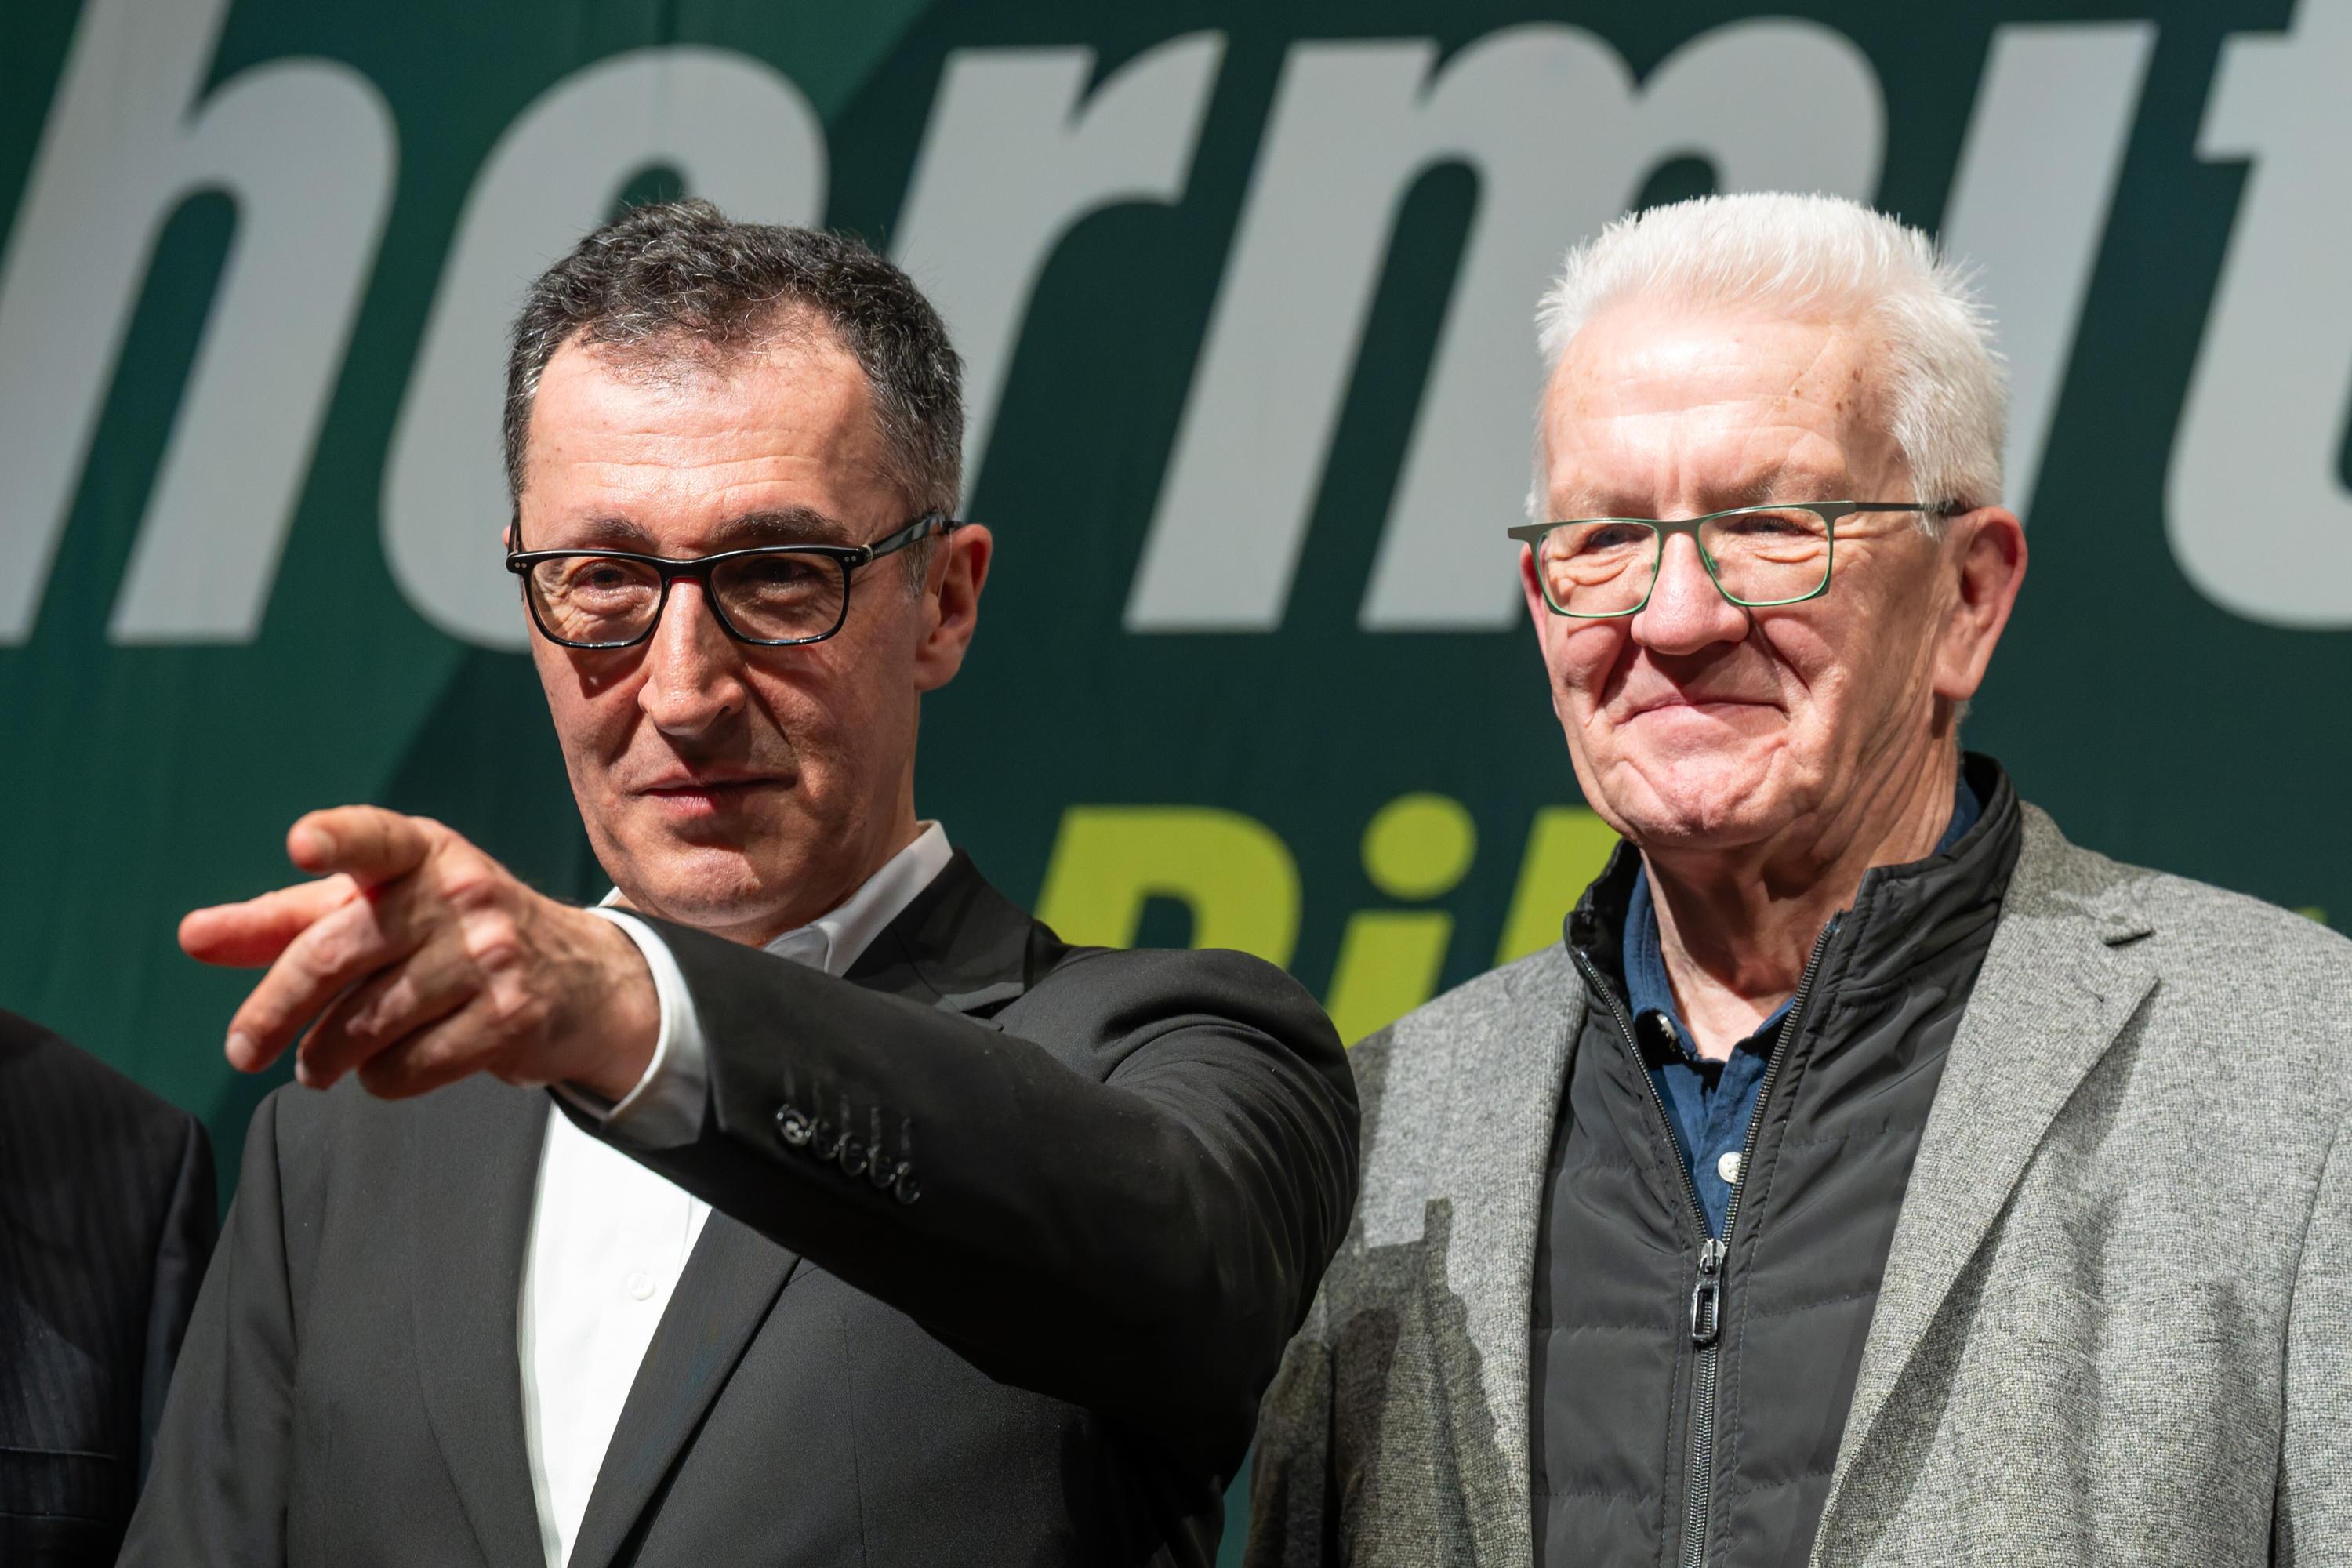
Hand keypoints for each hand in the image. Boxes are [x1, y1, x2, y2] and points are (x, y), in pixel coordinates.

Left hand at [181, 806, 658, 1100]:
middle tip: (241, 1051)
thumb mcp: (379, 908)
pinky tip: (385, 1067)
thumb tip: (193, 937)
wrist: (581, 978)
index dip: (337, 840)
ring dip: (325, 1056)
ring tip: (319, 1063)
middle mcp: (461, 893)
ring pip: (365, 1024)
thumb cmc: (453, 934)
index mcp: (422, 852)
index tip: (300, 846)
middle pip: (335, 955)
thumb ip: (286, 922)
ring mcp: (492, 955)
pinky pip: (409, 1066)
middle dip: (273, 1010)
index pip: (374, 838)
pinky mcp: (511, 1015)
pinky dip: (379, 1080)